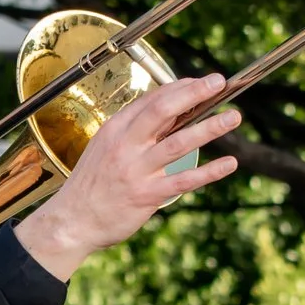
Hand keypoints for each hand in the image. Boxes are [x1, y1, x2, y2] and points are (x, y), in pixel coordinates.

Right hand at [20, 72, 239, 281]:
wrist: (71, 222)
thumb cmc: (92, 184)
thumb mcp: (105, 148)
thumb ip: (133, 131)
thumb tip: (167, 113)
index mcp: (115, 129)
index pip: (152, 99)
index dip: (181, 87)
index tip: (203, 83)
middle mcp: (125, 145)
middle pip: (163, 110)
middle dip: (194, 93)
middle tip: (219, 82)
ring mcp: (136, 170)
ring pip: (179, 142)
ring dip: (210, 128)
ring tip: (233, 117)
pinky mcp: (146, 195)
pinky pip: (183, 180)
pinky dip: (209, 172)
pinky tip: (230, 164)